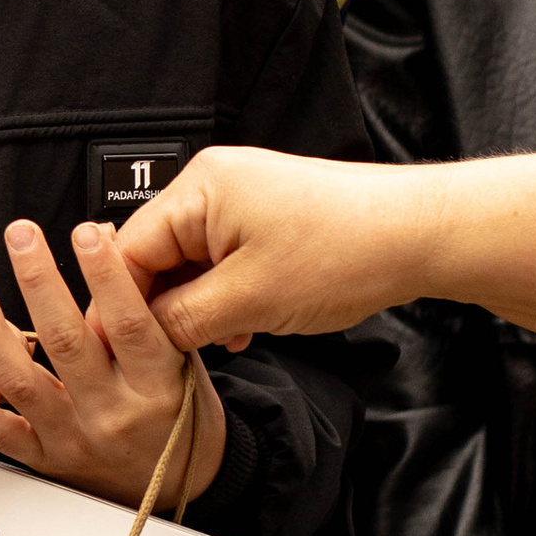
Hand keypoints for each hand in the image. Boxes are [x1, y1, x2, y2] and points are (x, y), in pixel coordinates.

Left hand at [0, 220, 223, 507]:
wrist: (181, 487)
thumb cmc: (181, 415)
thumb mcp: (185, 362)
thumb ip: (150, 311)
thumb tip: (111, 240)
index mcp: (156, 385)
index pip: (128, 323)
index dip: (107, 275)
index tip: (86, 233)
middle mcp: (114, 413)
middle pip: (68, 342)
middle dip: (39, 282)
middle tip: (20, 236)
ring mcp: (76, 439)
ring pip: (25, 383)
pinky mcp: (48, 461)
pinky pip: (4, 437)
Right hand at [119, 148, 441, 353]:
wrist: (419, 234)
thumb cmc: (348, 251)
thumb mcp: (250, 300)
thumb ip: (182, 320)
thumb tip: (142, 336)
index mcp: (199, 189)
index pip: (128, 251)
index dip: (119, 305)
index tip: (116, 350)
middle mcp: (214, 183)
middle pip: (158, 255)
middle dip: (167, 307)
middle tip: (177, 352)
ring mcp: (242, 197)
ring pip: (192, 262)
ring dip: (200, 306)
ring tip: (228, 336)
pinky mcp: (266, 215)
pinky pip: (223, 258)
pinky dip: (227, 294)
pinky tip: (246, 323)